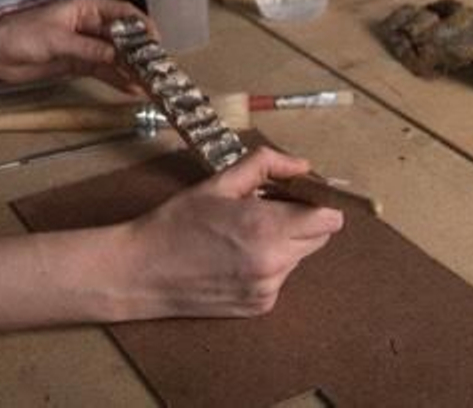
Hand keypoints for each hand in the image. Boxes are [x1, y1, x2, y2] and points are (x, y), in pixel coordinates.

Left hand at [0, 0, 145, 90]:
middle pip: (122, 37)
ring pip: (115, 57)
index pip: (122, 12)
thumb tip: (116, 55)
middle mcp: (89, 26)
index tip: (156, 41)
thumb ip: (87, 48)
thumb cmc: (18, 34)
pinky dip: (116, 79)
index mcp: (85, 9)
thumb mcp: (55, 40)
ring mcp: (84, 46)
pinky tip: (131, 89)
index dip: (141, 25)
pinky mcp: (77, 64)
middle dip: (140, 52)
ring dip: (131, 70)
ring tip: (149, 85)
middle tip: (157, 69)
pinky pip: (103, 71)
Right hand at [119, 147, 342, 318]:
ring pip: (298, 258)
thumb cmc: (177, 222)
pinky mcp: (259, 307)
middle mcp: (273, 263)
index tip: (296, 195)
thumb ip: (265, 166)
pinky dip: (267, 265)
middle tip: (266, 209)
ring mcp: (268, 289)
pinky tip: (235, 257)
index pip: (329, 219)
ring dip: (283, 243)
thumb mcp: (218, 183)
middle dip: (301, 221)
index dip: (317, 203)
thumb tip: (301, 165)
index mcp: (266, 228)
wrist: (143, 271)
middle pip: (319, 238)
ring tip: (242, 234)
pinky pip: (279, 278)